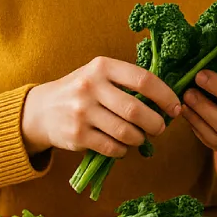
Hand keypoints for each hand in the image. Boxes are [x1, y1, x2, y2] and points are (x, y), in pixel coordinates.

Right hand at [20, 56, 181, 157]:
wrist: (41, 110)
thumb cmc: (82, 90)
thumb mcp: (100, 74)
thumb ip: (128, 81)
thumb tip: (168, 100)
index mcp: (102, 66)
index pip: (144, 80)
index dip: (165, 96)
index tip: (175, 108)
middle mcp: (90, 86)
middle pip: (136, 110)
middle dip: (155, 123)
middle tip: (160, 128)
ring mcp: (82, 112)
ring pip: (125, 132)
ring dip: (139, 138)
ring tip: (140, 137)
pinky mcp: (76, 135)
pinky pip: (112, 147)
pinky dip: (123, 150)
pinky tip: (122, 146)